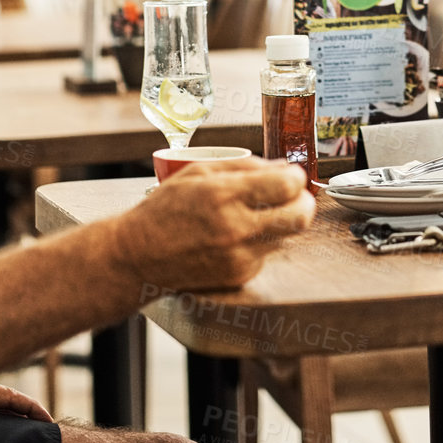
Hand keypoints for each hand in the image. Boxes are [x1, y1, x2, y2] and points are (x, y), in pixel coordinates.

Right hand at [111, 159, 313, 293]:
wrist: (138, 256)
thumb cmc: (164, 210)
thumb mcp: (198, 172)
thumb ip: (244, 165)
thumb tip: (282, 166)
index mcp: (224, 195)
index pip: (287, 185)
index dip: (295, 177)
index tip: (290, 176)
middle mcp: (235, 228)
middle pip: (300, 216)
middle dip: (304, 202)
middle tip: (294, 196)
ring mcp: (239, 256)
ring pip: (287, 235)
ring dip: (282, 222)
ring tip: (259, 213)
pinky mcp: (240, 276)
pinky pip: (267, 253)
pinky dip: (261, 242)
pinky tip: (237, 236)